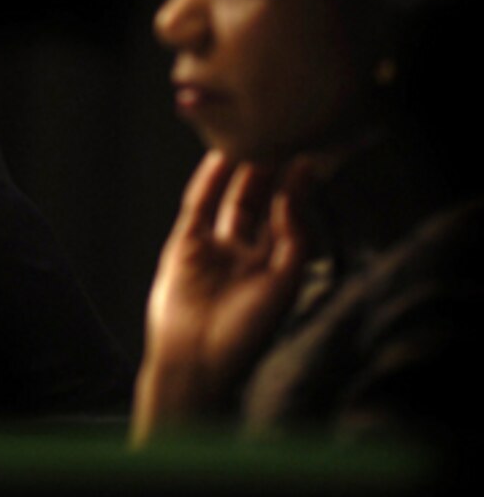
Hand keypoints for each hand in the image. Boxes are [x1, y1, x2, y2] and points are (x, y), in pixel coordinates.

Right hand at [132, 150, 310, 443]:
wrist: (195, 360)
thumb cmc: (245, 333)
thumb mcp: (285, 284)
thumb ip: (294, 236)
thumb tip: (292, 193)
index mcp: (274, 268)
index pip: (290, 219)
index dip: (299, 189)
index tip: (312, 157)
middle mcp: (246, 254)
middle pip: (262, 204)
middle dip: (273, 173)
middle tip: (284, 136)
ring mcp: (213, 247)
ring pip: (232, 199)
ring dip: (243, 171)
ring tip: (257, 137)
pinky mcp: (184, 243)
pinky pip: (199, 204)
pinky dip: (210, 180)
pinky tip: (223, 157)